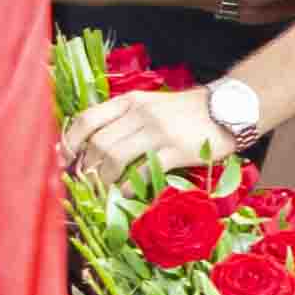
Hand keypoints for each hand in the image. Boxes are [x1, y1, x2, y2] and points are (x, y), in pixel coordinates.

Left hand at [60, 84, 228, 183]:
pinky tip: (123, 193)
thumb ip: (126, 120)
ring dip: (102, 178)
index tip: (66, 159)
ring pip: (115, 156)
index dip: (71, 141)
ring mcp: (158, 131)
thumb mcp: (152, 105)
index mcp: (131, 101)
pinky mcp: (176, 150)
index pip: (88, 119)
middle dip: (87, 167)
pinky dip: (126, 185)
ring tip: (102, 190)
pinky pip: (142, 170)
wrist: (228, 108)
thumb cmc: (186, 112)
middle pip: (99, 142)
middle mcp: (140, 113)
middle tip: (85, 182)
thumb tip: (96, 147)